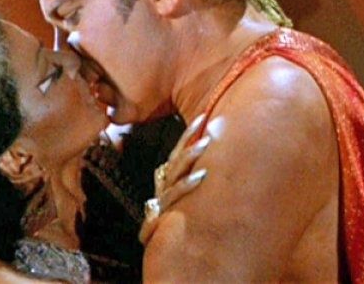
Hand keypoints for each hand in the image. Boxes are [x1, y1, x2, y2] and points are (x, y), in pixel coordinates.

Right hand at [139, 114, 211, 243]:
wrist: (158, 246)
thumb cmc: (172, 222)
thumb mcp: (176, 197)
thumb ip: (184, 179)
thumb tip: (205, 156)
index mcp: (168, 178)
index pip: (179, 150)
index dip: (190, 133)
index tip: (204, 117)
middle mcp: (164, 185)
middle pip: (177, 156)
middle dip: (190, 137)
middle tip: (205, 120)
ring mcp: (164, 197)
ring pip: (176, 170)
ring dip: (190, 155)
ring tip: (205, 141)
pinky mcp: (164, 211)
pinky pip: (176, 193)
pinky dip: (188, 183)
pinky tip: (202, 175)